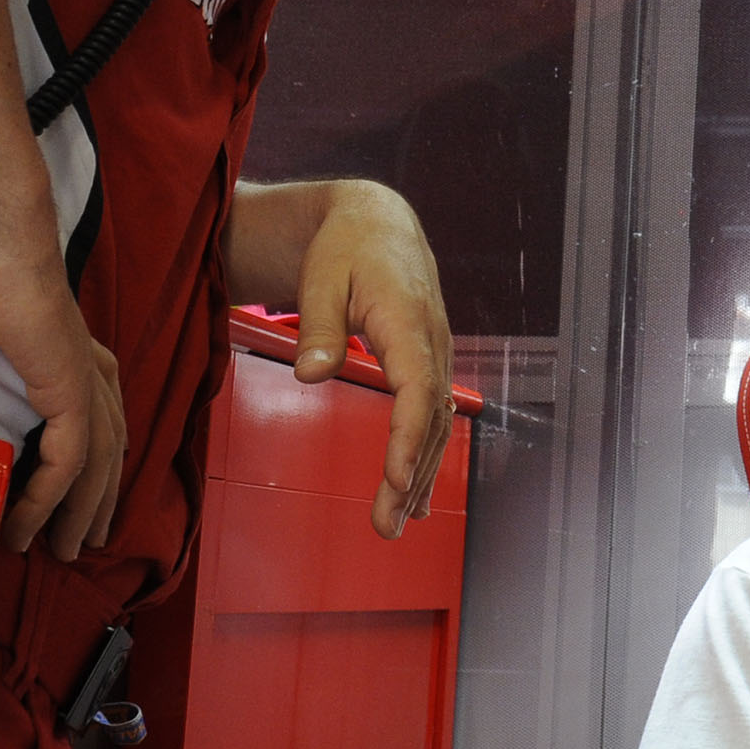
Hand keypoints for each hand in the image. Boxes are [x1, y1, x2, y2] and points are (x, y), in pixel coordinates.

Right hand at [0, 198, 126, 559]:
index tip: (61, 486)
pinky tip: (28, 524)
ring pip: (98, 459)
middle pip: (107, 439)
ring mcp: (77, 374)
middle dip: (98, 493)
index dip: (79, 448)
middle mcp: (75, 361)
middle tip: (80, 536)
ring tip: (64, 548)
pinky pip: (71, 459)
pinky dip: (54, 497)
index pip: (86, 402)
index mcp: (53, 341)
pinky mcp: (67, 385)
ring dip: (82, 509)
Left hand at [287, 183, 456, 538]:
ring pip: (436, 423)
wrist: (377, 221)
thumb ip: (319, 327)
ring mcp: (436, 353)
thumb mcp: (321, 278)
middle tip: (385, 527)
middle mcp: (433, 342)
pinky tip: (410, 491)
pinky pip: (432, 415)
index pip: (417, 389)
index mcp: (409, 320)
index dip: (408, 438)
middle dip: (410, 475)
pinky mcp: (429, 362)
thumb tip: (312, 375)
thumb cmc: (346, 247)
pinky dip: (423, 455)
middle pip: (431, 419)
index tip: (393, 480)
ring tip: (396, 523)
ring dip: (418, 474)